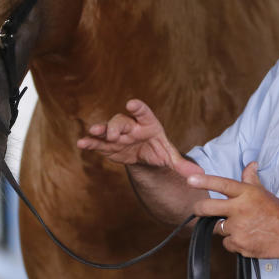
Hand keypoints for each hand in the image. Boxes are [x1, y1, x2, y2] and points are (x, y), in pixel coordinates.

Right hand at [77, 99, 202, 177]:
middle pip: (121, 121)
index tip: (132, 103)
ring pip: (107, 129)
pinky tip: (81, 143)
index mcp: (148, 124)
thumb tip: (196, 175)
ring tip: (92, 132)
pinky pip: (98, 142)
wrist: (145, 155)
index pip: (144, 113)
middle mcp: (131, 126)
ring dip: (99, 130)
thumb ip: (180, 164)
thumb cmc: (158, 149)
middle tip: (112, 134)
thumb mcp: (169, 156)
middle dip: (116, 126)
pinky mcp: (108, 145)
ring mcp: (118, 134)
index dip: (138, 108)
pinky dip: (90, 142)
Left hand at [188, 162, 278, 258]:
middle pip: (207, 209)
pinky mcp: (240, 245)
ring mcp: (239, 229)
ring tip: (243, 227)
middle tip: (199, 210)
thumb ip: (251, 179)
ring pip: (218, 228)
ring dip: (226, 228)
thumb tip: (250, 164)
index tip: (190, 180)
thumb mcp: (263, 192)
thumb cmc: (278, 212)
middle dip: (199, 210)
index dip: (204, 182)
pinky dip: (234, 242)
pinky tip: (247, 238)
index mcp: (246, 194)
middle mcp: (240, 210)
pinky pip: (227, 244)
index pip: (221, 184)